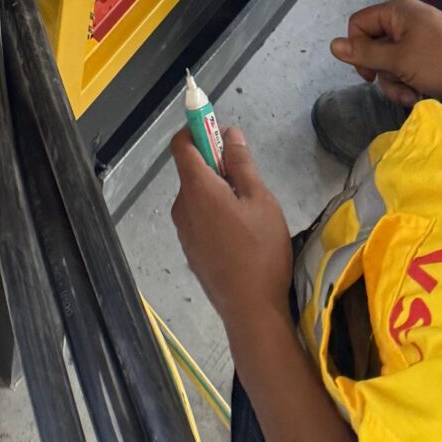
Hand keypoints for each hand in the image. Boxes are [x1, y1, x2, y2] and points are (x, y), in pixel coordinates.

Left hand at [170, 125, 291, 326]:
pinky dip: (215, 216)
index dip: (197, 131)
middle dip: (217, 168)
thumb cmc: (260, 250)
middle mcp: (182, 206)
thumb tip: (230, 133)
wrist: (250, 310)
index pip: (181, 144)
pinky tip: (241, 238)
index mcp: (196, 188)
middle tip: (248, 183)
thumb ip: (242, 164)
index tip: (220, 133)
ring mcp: (184, 232)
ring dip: (218, 195)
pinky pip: (200, 220)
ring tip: (250, 216)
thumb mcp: (260, 200)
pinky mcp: (191, 252)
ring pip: (197, 198)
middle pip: (192, 172)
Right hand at [329, 0, 441, 106]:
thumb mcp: (399, 60)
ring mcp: (421, 37)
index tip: (368, 74)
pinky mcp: (432, 54)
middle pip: (375, 45)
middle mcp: (407, 19)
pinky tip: (422, 92)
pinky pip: (408, 66)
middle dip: (383, 72)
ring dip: (397, 81)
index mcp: (397, 10)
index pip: (359, 24)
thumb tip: (333, 46)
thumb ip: (365, 54)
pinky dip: (411, 82)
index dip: (358, 49)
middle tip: (399, 85)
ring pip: (391, 61)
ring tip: (414, 94)